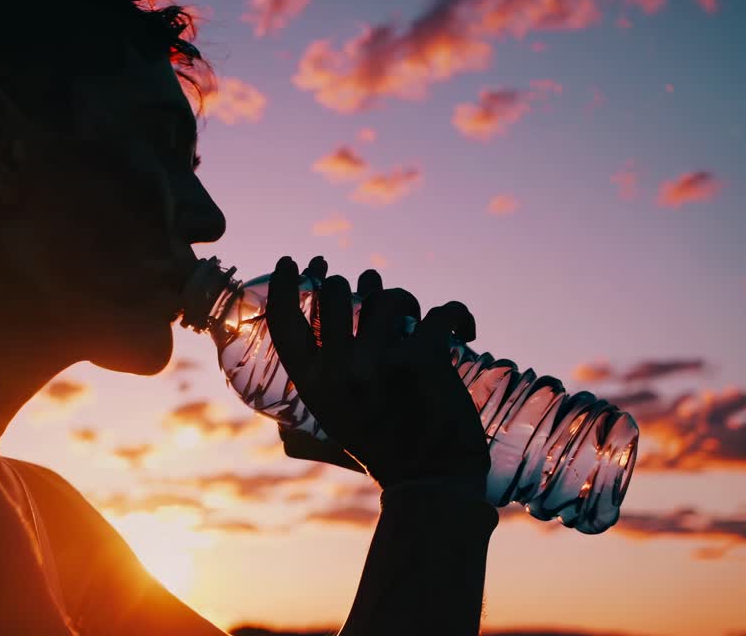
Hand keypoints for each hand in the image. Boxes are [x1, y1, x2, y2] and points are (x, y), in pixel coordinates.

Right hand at [267, 255, 489, 494]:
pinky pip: (441, 311)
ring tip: (416, 321)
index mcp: (314, 384)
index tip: (289, 261)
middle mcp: (341, 368)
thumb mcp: (335, 419)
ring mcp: (380, 359)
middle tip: (375, 297)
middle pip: (337, 293)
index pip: (284, 322)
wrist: (430, 483)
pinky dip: (458, 315)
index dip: (281, 286)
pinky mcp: (424, 357)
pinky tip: (463, 327)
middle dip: (358, 288)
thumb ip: (320, 385)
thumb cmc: (385, 452)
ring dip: (406, 302)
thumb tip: (302, 365)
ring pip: (389, 296)